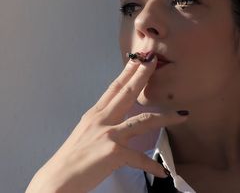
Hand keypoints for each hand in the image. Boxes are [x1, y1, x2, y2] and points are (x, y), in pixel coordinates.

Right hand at [25, 54, 188, 192]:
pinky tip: (162, 171)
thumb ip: (102, 124)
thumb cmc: (71, 160)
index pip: (114, 88)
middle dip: (142, 76)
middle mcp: (101, 120)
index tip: (138, 59)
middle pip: (126, 93)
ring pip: (143, 120)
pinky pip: (139, 158)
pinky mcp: (112, 151)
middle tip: (154, 61)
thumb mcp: (85, 134)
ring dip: (165, 118)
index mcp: (95, 115)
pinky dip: (151, 166)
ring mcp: (108, 134)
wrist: (57, 180)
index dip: (127, 72)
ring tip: (182, 115)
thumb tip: (114, 120)